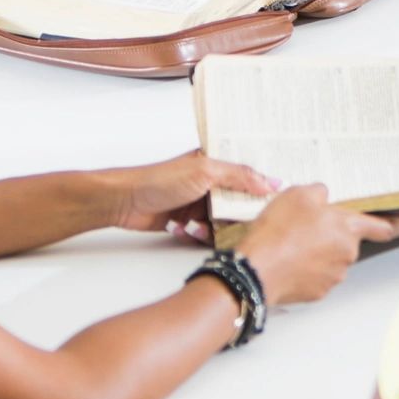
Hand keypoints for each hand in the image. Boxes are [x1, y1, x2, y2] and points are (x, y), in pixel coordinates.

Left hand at [96, 152, 278, 239]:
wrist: (123, 201)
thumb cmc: (157, 179)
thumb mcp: (205, 172)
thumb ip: (240, 176)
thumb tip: (271, 182)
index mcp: (216, 164)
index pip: (249, 174)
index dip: (261, 185)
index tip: (275, 197)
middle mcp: (210, 183)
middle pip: (239, 202)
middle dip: (236, 214)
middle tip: (232, 219)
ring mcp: (199, 203)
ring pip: (223, 222)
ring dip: (213, 228)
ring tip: (197, 225)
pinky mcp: (188, 221)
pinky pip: (206, 234)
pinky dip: (197, 235)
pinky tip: (183, 229)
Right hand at [233, 185, 398, 307]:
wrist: (259, 269)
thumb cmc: (279, 232)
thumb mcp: (297, 195)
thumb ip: (317, 192)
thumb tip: (321, 196)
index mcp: (347, 227)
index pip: (380, 226)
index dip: (394, 225)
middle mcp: (346, 253)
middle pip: (346, 241)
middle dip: (330, 235)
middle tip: (304, 229)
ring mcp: (334, 275)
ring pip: (330, 259)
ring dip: (316, 252)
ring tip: (290, 245)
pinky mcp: (319, 291)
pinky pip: (316, 276)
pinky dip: (305, 269)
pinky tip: (289, 261)